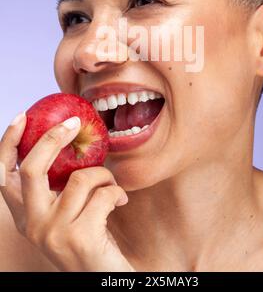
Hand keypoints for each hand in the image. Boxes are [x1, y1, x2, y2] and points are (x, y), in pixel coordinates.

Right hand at [0, 113, 134, 271]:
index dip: (8, 143)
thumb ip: (58, 186)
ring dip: (104, 175)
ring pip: (79, 178)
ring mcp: (53, 233)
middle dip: (53, 138)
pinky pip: (103, 193)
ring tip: (111, 187)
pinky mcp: (79, 237)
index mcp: (26, 216)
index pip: (4, 175)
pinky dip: (117, 192)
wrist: (106, 276)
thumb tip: (66, 137)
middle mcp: (33, 226)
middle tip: (74, 123)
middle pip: (31, 169)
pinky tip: (120, 202)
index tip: (22, 116)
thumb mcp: (67, 212)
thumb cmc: (91, 237)